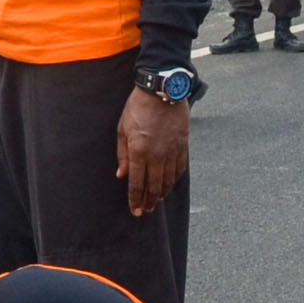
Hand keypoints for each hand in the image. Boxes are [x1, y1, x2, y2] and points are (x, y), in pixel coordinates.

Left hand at [115, 88, 186, 218]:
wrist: (161, 91)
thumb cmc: (138, 107)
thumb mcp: (122, 128)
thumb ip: (122, 154)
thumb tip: (121, 175)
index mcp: (138, 151)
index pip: (136, 183)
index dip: (135, 199)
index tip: (134, 211)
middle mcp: (156, 155)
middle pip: (153, 186)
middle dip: (148, 202)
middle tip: (145, 211)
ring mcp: (171, 151)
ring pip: (168, 180)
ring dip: (162, 194)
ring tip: (157, 201)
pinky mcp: (182, 145)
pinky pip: (179, 168)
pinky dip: (174, 180)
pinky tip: (169, 185)